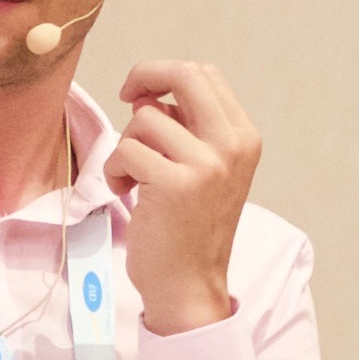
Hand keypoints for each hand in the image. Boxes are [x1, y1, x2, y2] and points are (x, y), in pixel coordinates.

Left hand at [105, 56, 259, 332]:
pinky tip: (124, 192)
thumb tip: (147, 94)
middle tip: (126, 95)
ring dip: (127, 145)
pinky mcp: (176, 184)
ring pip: (146, 118)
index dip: (166, 75)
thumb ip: (187, 128)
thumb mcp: (205, 169)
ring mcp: (207, 164)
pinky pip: (126, 150)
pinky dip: (114, 170)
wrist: (189, 285)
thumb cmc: (189, 227)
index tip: (143, 95)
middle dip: (145, 75)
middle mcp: (233, 145)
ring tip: (133, 177)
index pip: (204, 75)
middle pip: (184, 75)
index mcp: (244, 138)